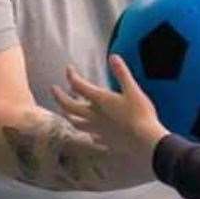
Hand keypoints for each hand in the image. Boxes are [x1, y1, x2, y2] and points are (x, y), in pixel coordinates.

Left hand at [51, 55, 168, 186]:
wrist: (145, 141)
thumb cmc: (140, 114)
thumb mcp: (133, 90)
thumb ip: (122, 73)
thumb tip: (113, 57)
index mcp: (99, 100)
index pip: (78, 85)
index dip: (71, 75)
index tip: (69, 69)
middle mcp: (93, 115)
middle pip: (69, 106)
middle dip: (59, 96)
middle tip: (54, 89)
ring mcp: (97, 130)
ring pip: (75, 122)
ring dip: (68, 115)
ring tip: (64, 111)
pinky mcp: (104, 141)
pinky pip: (91, 136)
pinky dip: (87, 132)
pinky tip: (90, 133)